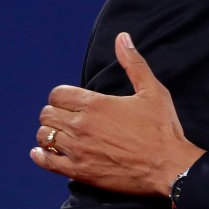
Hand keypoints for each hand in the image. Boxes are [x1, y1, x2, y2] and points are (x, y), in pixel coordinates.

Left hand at [30, 32, 204, 195]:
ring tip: (61, 135)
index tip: (71, 101)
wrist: (168, 167)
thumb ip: (134, 63)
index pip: (57, 94)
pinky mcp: (79, 171)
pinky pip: (46, 162)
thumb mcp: (153, 91)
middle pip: (47, 114)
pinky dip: (41, 156)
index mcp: (96, 104)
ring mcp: (78, 150)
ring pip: (44, 137)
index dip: (62, 96)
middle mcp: (81, 125)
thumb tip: (122, 38)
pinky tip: (44, 153)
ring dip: (50, 134)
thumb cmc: (162, 128)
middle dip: (55, 113)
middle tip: (67, 118)